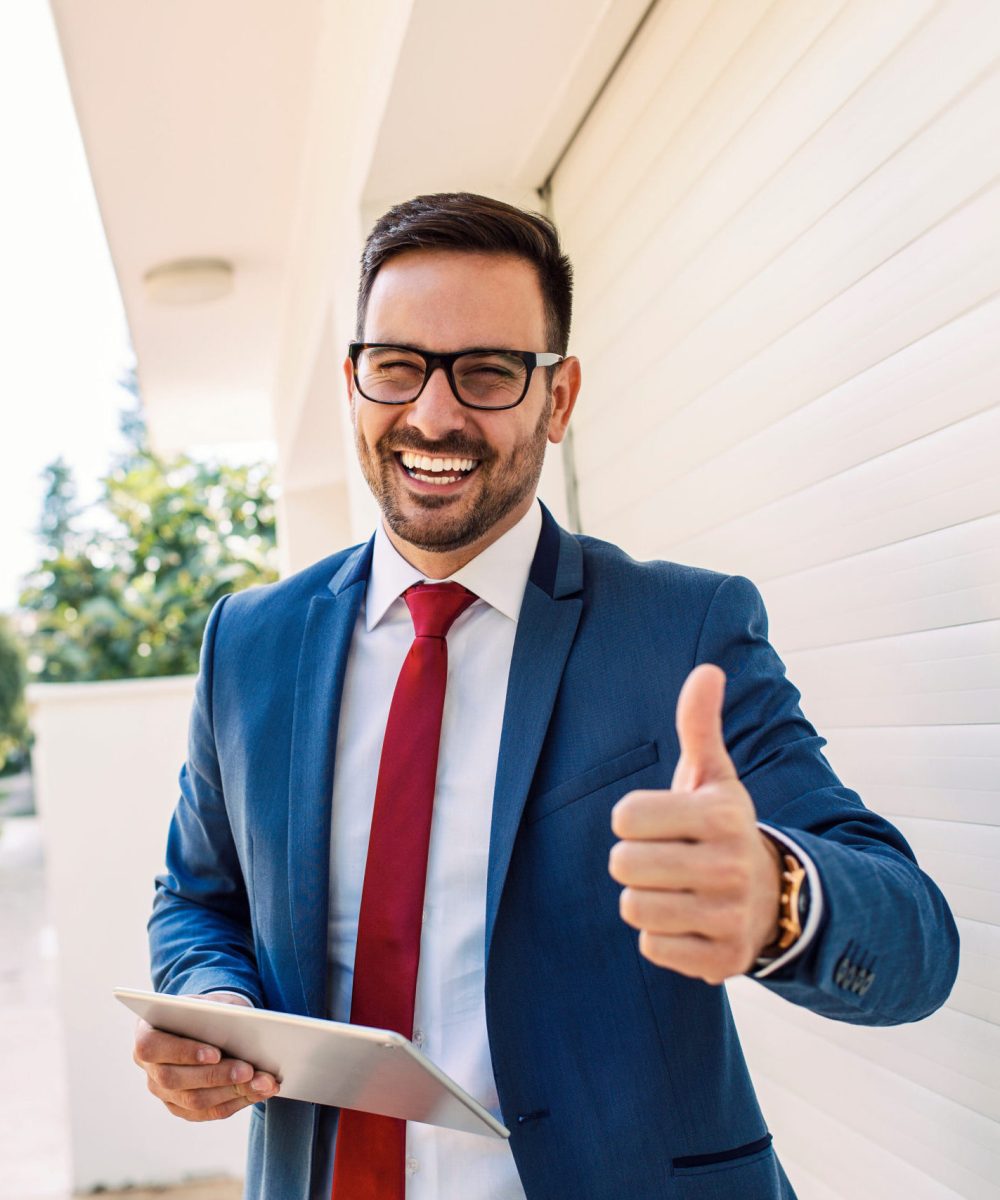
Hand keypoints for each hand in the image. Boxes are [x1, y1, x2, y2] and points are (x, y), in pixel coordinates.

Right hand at [133, 993, 279, 1120]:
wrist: (208, 1023)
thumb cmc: (208, 1009)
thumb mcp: (210, 1002)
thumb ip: (216, 1011)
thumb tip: (242, 1026)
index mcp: (146, 1034)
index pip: (154, 1048)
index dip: (184, 1052)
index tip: (216, 1053)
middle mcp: (149, 1068)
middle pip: (176, 1080)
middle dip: (217, 1076)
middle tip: (249, 1070)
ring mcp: (163, 1092)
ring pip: (194, 1101)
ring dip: (233, 1092)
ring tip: (264, 1082)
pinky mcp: (181, 1107)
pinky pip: (208, 1112)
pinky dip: (237, 1102)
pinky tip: (260, 1092)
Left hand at [609, 664, 782, 983]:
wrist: (774, 895)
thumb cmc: (720, 826)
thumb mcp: (713, 775)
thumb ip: (700, 724)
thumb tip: (707, 670)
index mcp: (722, 815)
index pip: (625, 818)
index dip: (632, 819)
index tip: (659, 820)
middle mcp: (730, 866)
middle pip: (623, 865)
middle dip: (633, 860)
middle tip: (663, 858)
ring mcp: (729, 917)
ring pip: (634, 908)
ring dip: (644, 899)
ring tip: (675, 888)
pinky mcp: (721, 961)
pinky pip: (653, 947)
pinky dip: (661, 936)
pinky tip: (688, 920)